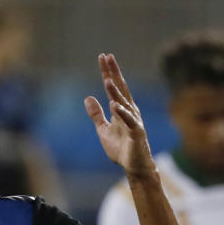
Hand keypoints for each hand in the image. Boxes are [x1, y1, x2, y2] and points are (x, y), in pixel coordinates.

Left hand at [84, 54, 154, 178]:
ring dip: (115, 91)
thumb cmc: (121, 149)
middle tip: (107, 57)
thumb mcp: (103, 130)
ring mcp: (134, 121)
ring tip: (107, 79)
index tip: (103, 57)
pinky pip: (129, 121)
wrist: (135, 167)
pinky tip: (114, 105)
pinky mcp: (136, 133)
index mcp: (121, 109)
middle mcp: (129, 111)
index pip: (113, 87)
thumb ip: (96, 115)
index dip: (108, 72)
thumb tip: (87, 98)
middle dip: (113, 72)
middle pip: (120, 88)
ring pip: (124, 103)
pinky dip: (122, 113)